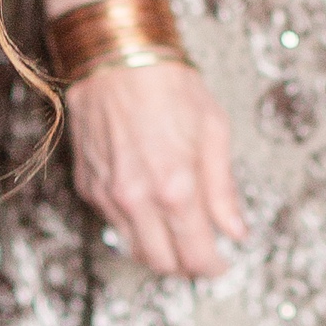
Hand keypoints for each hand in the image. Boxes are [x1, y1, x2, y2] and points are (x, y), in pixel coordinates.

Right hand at [66, 59, 246, 277]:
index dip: (212, 267)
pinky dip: (135, 227)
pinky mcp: (88, 187)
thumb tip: (236, 231)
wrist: (116, 57)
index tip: (222, 263)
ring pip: (134, 249)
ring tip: (179, 234)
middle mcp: (137, 199)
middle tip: (202, 254)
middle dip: (185, 266)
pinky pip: (114, 224)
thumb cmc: (170, 86)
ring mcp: (108, 196)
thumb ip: (223, 190)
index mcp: (175, 188)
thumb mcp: (214, 131)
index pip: (195, 255)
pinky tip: (151, 207)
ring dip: (158, 251)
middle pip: (161, 263)